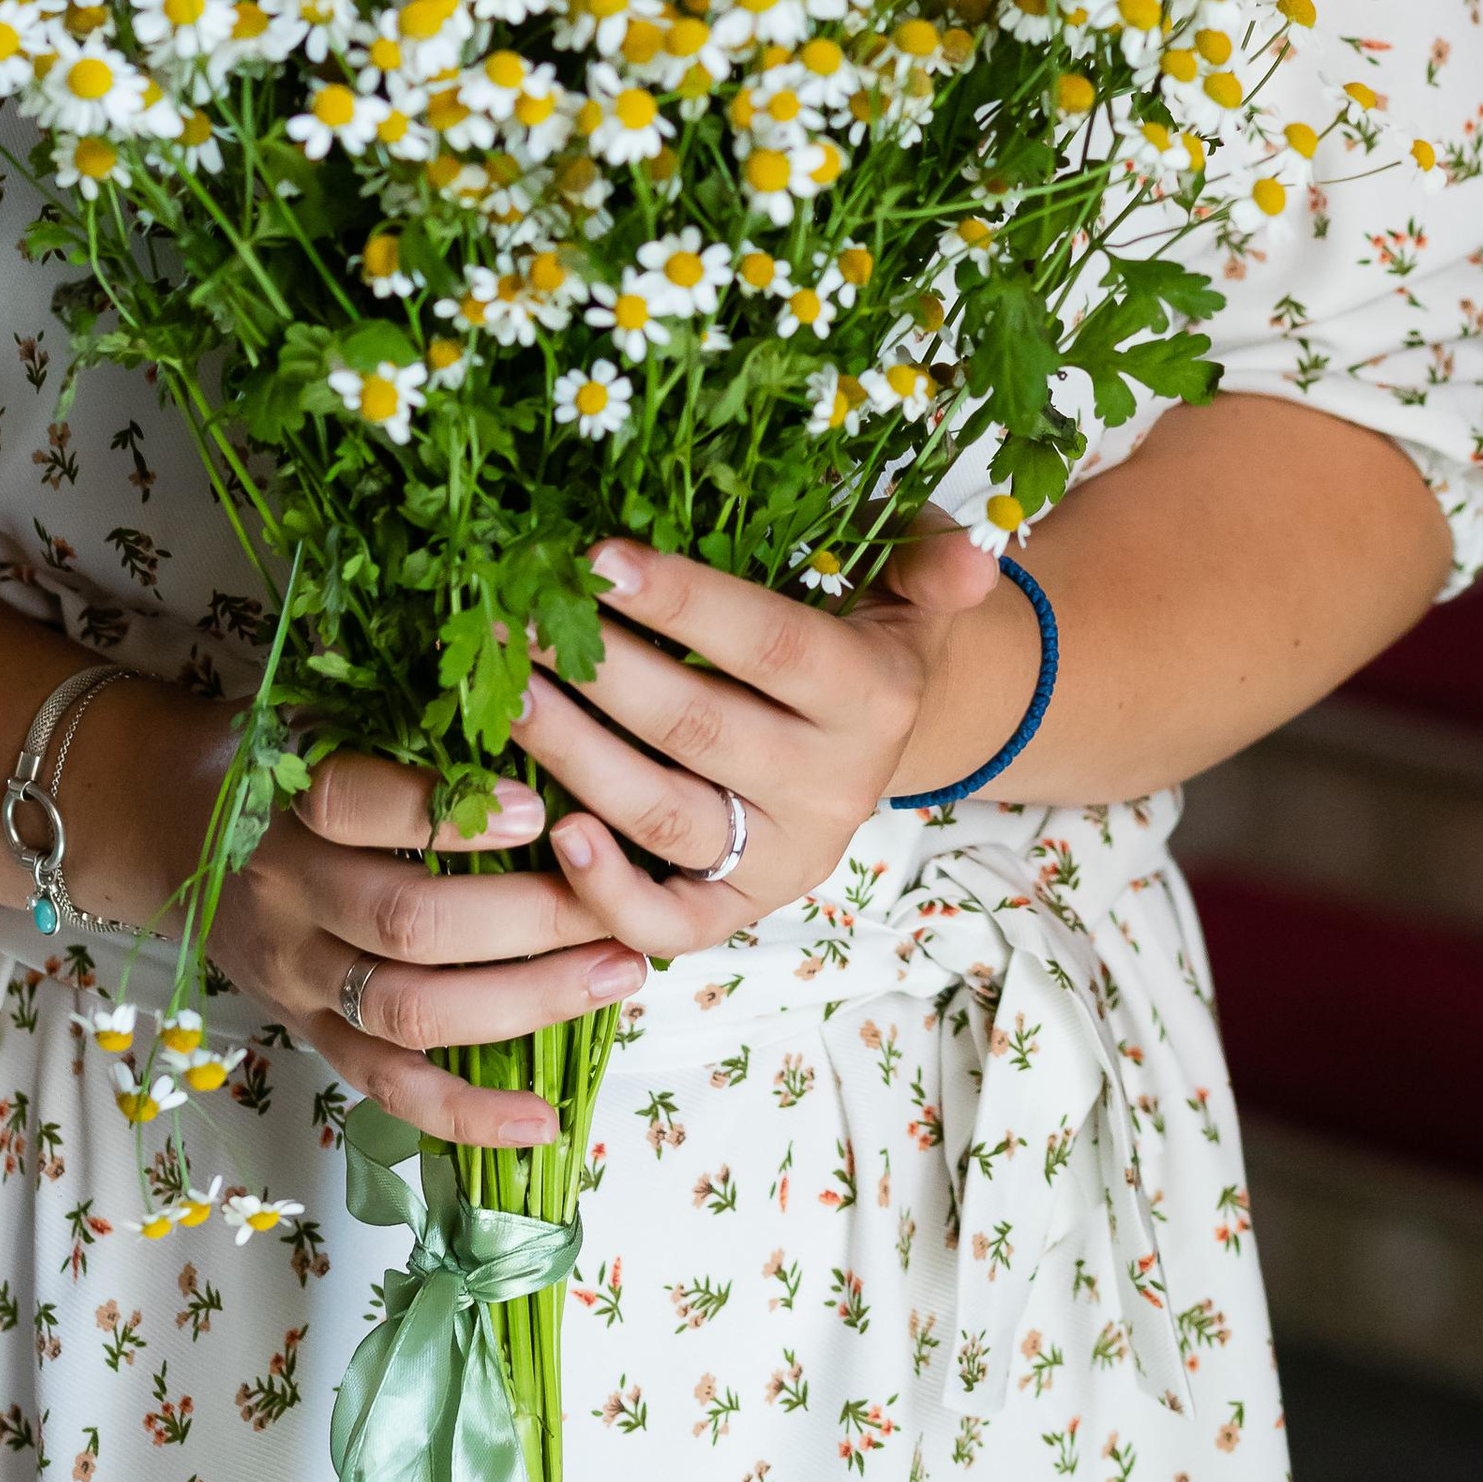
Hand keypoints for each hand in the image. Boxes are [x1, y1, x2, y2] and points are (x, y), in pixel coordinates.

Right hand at [186, 721, 649, 1149]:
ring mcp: (296, 972)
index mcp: (286, 795)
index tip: (538, 808)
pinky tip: (543, 1120)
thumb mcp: (318, 703)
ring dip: (524, 1002)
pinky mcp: (308, 1029)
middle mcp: (285, 890)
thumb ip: (405, 706)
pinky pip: (386, 1086)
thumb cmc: (275, 747)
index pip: (353, 803)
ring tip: (617, 973)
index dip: (444, 812)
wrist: (165, 817)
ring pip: (408, 1009)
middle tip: (619, 902)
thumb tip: (535, 676)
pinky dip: (464, 1114)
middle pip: (406, 920)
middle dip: (529, 917)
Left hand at [520, 520, 1007, 951]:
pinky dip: (610, 891)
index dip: (683, 602)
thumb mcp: (911, 583)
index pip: (767, 645)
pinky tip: (554, 830)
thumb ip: (929, 564)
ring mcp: (786, 858)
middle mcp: (832, 787)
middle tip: (515, 617)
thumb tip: (972, 559)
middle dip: (598, 670)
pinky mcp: (746, 909)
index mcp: (871, 696)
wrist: (891, 730)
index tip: (596, 558)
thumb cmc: (869, 629)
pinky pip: (675, 924)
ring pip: (667, 817)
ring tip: (510, 696)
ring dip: (577, 758)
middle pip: (698, 729)